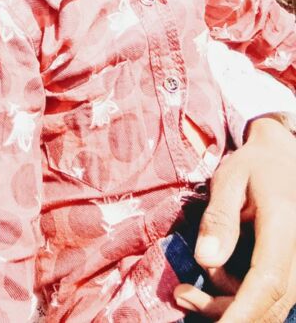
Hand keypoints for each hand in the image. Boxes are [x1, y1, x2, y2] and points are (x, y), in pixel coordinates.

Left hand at [174, 116, 295, 321]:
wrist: (284, 158)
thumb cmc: (254, 166)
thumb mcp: (229, 179)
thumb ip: (220, 218)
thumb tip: (206, 260)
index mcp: (284, 227)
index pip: (268, 282)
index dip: (242, 312)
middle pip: (270, 303)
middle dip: (225, 312)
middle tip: (182, 295)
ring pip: (270, 305)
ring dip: (230, 305)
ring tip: (189, 289)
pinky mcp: (293, 270)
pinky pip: (270, 296)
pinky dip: (241, 298)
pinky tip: (212, 282)